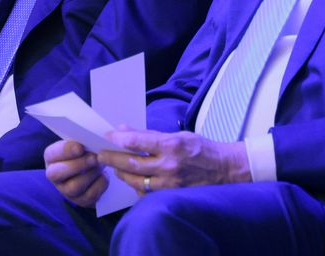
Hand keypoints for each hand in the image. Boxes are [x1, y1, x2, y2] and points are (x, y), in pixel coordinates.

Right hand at [44, 139, 106, 207]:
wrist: (92, 169)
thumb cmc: (84, 152)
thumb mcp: (79, 144)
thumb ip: (81, 141)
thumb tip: (92, 138)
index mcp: (51, 158)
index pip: (51, 154)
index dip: (66, 151)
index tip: (80, 147)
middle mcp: (55, 176)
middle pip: (58, 173)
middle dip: (78, 165)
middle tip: (94, 157)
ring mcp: (66, 191)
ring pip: (75, 186)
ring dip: (90, 174)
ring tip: (100, 165)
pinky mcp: (81, 201)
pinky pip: (90, 195)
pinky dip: (100, 184)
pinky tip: (104, 175)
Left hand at [98, 129, 250, 194]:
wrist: (224, 168)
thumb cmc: (199, 148)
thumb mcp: (176, 135)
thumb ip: (149, 135)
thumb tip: (123, 130)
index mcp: (170, 145)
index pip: (138, 142)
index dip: (118, 139)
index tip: (106, 136)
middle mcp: (169, 165)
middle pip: (132, 164)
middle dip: (112, 159)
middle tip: (100, 155)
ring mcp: (170, 182)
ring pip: (136, 181)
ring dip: (121, 173)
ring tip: (113, 167)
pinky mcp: (172, 194)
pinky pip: (147, 192)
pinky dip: (136, 186)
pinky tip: (130, 180)